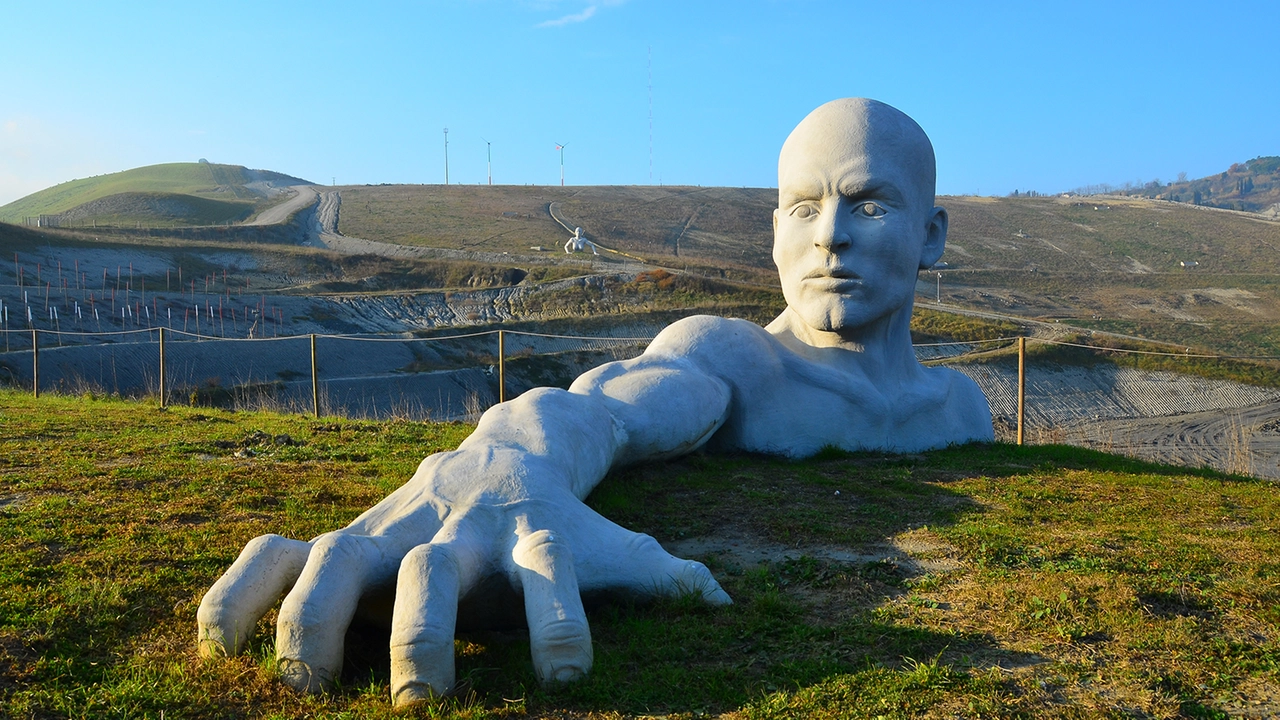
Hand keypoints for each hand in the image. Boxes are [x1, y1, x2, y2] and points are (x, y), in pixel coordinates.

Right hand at [196, 390, 730, 705]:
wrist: (504, 451)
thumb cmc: (557, 520)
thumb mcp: (609, 544)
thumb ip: (658, 574)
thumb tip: (726, 601)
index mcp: (532, 537)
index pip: (553, 573)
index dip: (562, 620)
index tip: (569, 674)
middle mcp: (457, 531)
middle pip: (435, 572)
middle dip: (423, 633)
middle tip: (422, 704)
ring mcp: (392, 527)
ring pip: (339, 559)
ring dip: (313, 619)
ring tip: (300, 686)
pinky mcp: (344, 531)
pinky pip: (274, 551)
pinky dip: (239, 589)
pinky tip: (214, 646)